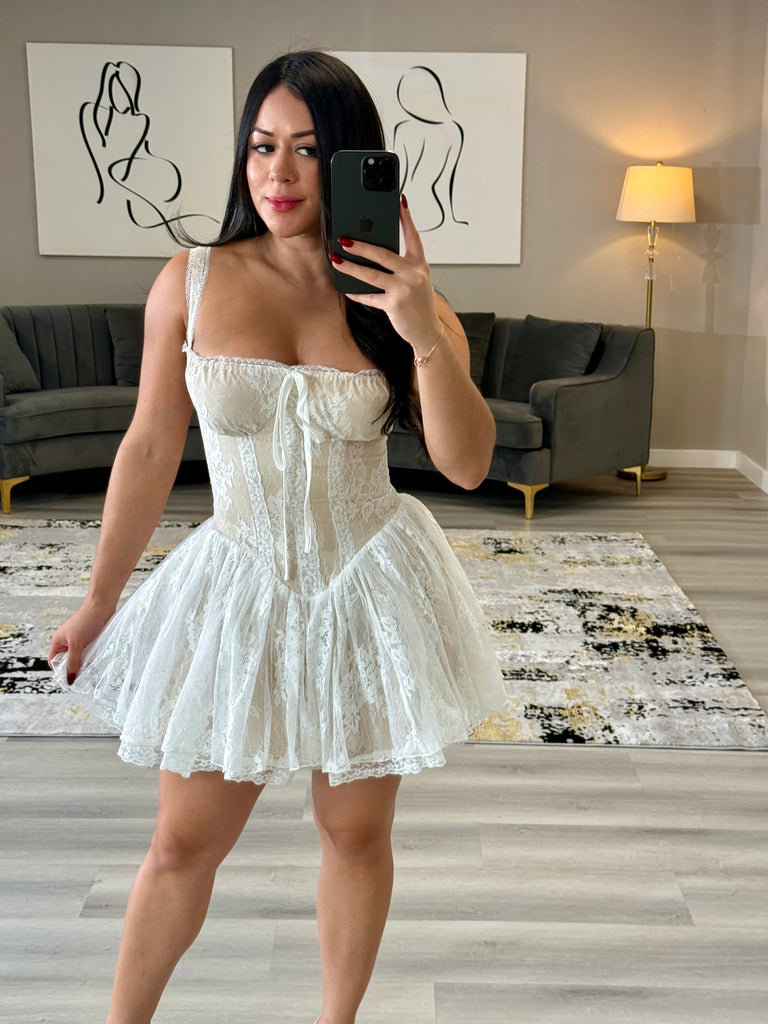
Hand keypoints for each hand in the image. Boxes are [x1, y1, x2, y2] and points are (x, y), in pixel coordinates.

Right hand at [47, 601, 114, 683]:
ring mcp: (79, 641)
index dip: (59, 670)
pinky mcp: (90, 640)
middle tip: (81, 677)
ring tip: (90, 670)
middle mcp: (67, 641)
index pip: (54, 660)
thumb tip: (69, 679)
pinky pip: (88, 653)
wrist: (101, 607)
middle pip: (67, 661)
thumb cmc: (86, 622)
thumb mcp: (76, 645)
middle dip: (73, 668)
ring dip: (84, 663)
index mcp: (58, 641)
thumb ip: (73, 662)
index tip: (69, 679)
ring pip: (79, 658)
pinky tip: (96, 662)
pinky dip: (91, 658)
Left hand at [332, 195, 442, 356]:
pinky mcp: (394, 305)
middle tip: (344, 239)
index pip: (413, 236)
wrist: (427, 331)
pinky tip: (347, 290)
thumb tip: (373, 252)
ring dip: (351, 267)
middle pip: (383, 254)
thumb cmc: (418, 304)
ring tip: (336, 260)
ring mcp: (404, 290)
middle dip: (361, 246)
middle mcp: (414, 274)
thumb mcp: (416, 280)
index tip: (399, 201)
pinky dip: (357, 294)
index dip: (406, 218)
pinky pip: (370, 297)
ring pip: (371, 274)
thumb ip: (401, 266)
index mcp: (420, 264)